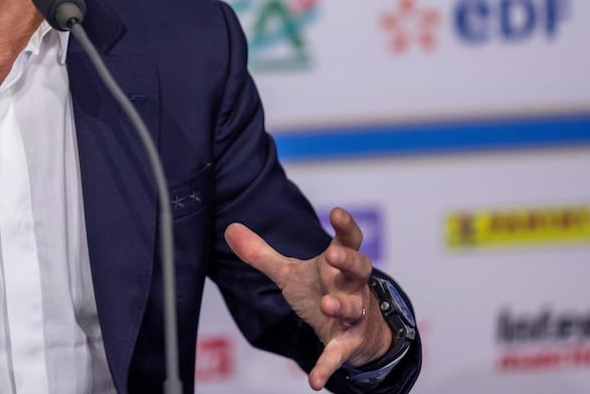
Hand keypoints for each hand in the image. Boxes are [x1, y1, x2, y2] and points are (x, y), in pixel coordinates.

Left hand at [225, 207, 391, 389]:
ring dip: (342, 306)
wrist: (354, 332)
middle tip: (333, 255)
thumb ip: (262, 254)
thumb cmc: (321, 292)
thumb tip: (230, 228)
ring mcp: (354, 315)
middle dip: (349, 261)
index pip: (347, 240)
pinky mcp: (348, 343)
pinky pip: (338, 354)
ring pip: (354, 308)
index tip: (336, 212)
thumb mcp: (290, 273)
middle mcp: (351, 286)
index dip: (345, 226)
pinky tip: (313, 381)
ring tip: (327, 304)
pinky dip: (326, 366)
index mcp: (337, 266)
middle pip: (360, 268)